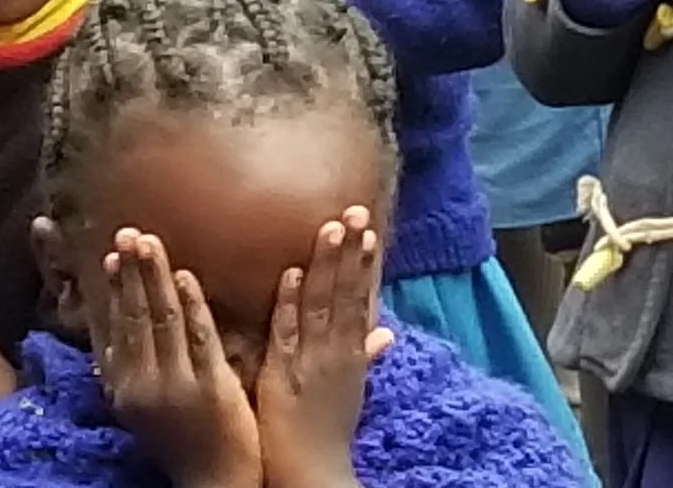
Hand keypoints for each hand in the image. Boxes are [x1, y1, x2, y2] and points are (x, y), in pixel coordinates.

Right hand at [89, 230, 261, 487]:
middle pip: (133, 319)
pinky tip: (186, 276)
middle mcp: (141, 385)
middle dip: (129, 274)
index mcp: (124, 389)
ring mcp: (173, 385)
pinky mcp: (207, 386)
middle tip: (128, 233)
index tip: (107, 255)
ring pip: (161, 321)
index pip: (112, 332)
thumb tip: (121, 330)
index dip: (109, 292)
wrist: (214, 480)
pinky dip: (191, 304)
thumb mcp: (146, 406)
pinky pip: (198, 337)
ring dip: (154, 278)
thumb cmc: (184, 439)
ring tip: (150, 242)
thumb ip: (135, 368)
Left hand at [255, 207, 393, 487]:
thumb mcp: (355, 389)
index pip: (363, 298)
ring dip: (327, 265)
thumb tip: (388, 332)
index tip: (370, 228)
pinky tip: (292, 275)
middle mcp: (338, 351)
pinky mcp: (284, 375)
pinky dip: (290, 305)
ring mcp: (313, 361)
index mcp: (353, 353)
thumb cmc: (330, 431)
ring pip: (322, 304)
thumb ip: (367, 356)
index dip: (366, 262)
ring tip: (331, 228)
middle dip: (352, 250)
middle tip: (357, 210)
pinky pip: (287, 334)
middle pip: (348, 292)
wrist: (314, 471)